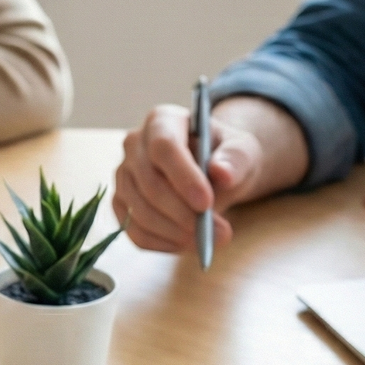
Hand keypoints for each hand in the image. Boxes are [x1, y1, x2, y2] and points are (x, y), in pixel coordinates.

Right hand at [112, 96, 308, 253]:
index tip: (206, 204)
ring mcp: (123, 175)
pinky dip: (161, 244)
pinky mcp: (121, 203)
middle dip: (182, 214)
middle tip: (218, 233)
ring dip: (174, 233)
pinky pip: (134, 231)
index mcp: (162, 121)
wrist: (212, 171)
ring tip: (207, 240)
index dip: (183, 177)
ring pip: (139, 211)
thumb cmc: (224, 156)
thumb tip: (222, 173)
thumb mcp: (242, 150)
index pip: (163, 147)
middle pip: (149, 183)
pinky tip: (186, 244)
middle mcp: (134, 145)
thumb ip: (236, 158)